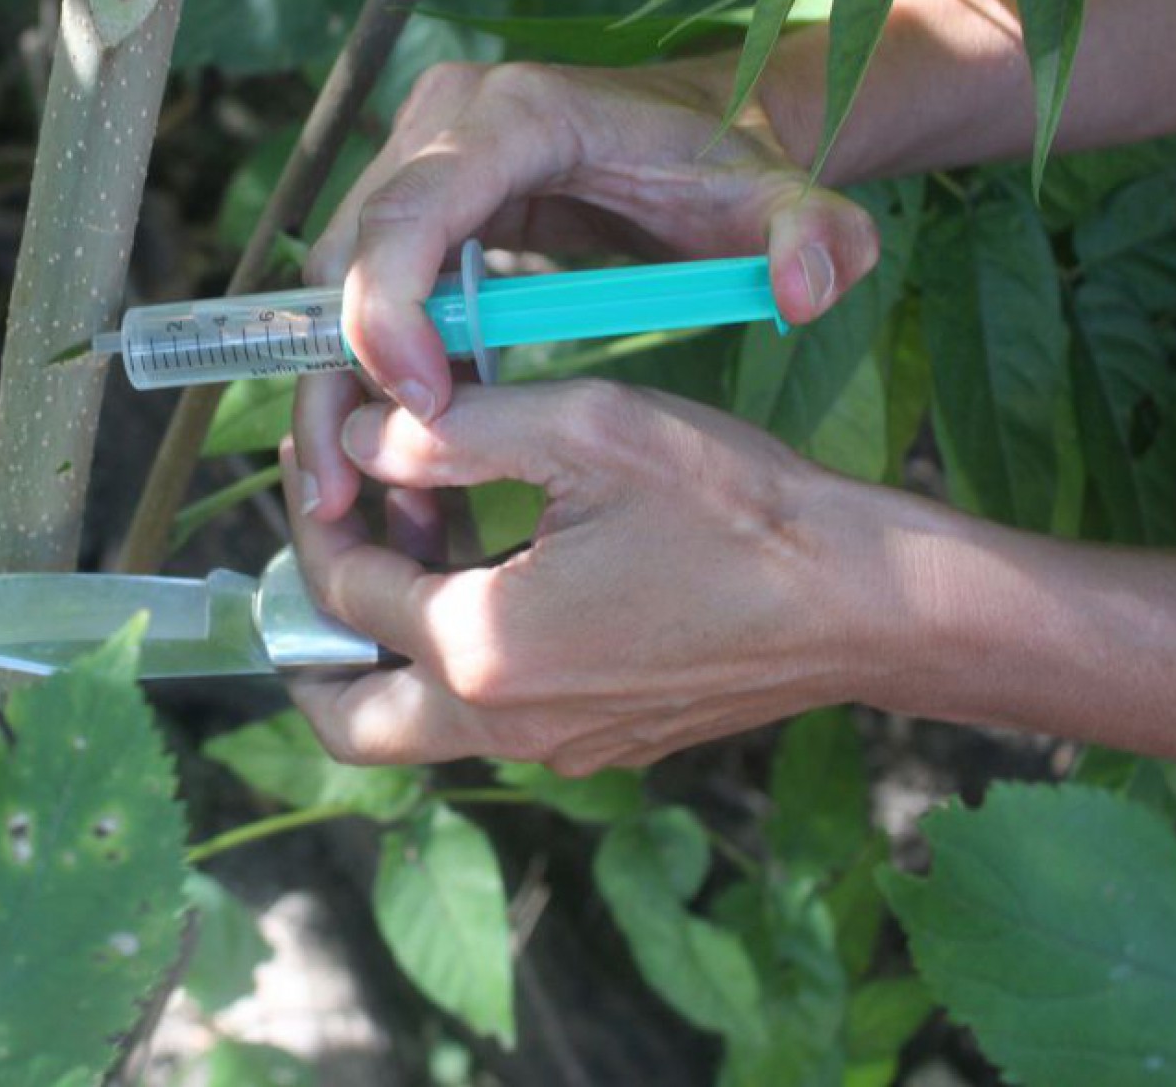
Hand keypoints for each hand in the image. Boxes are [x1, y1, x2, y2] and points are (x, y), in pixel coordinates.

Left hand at [276, 380, 879, 772]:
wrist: (867, 600)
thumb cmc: (738, 510)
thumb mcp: (585, 430)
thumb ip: (448, 429)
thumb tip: (355, 438)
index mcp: (484, 650)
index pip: (342, 590)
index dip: (314, 510)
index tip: (318, 451)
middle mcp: (507, 724)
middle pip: (349, 719)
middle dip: (308, 644)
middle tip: (314, 555)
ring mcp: (557, 746)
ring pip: (420, 720)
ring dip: (392, 634)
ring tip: (416, 518)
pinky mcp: (600, 740)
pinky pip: (493, 713)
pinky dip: (463, 645)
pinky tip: (496, 550)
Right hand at [291, 60, 878, 520]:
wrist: (701, 132)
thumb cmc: (729, 168)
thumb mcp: (784, 200)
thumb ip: (817, 237)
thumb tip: (802, 288)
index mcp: (516, 114)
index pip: (409, 211)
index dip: (392, 312)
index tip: (423, 412)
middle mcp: (442, 123)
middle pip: (345, 257)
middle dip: (337, 381)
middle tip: (341, 495)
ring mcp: (415, 158)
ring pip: (333, 285)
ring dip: (335, 393)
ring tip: (349, 504)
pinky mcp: (409, 202)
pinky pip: (359, 296)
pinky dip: (364, 381)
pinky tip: (392, 464)